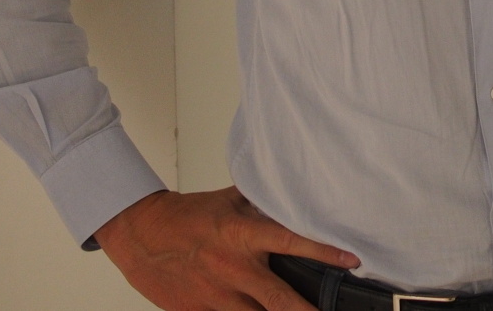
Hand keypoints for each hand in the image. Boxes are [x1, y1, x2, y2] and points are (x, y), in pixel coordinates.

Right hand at [93, 186, 359, 310]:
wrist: (140, 234)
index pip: (292, 242)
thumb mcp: (232, 201)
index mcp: (243, 235)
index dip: (324, 251)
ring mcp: (213, 296)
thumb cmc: (189, 215)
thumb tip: (298, 192)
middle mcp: (232, 268)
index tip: (352, 260)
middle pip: (279, 300)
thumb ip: (265, 203)